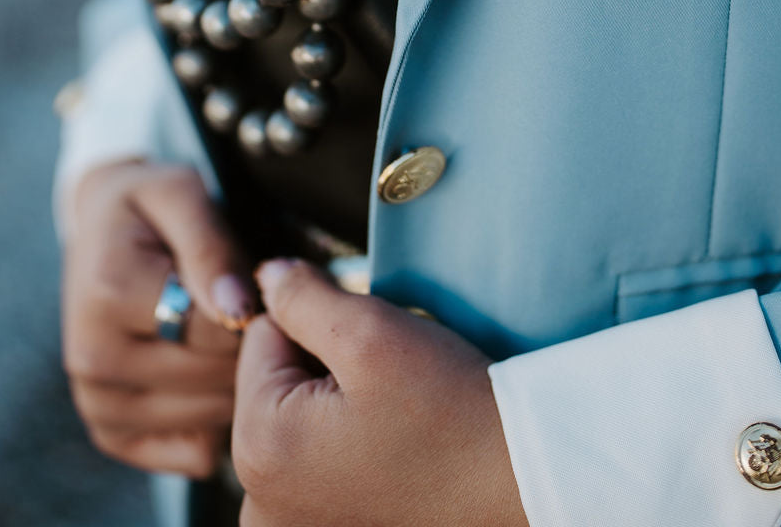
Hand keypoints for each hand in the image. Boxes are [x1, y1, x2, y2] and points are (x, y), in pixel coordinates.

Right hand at [62, 160, 254, 477]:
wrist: (101, 228)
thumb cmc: (150, 206)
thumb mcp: (181, 194)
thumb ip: (211, 248)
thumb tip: (237, 309)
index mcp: (110, 295)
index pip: (218, 332)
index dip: (253, 309)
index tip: (254, 283)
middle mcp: (93, 359)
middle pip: (215, 379)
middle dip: (247, 347)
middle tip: (246, 310)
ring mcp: (98, 403)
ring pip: (211, 420)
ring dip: (237, 384)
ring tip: (228, 338)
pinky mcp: (109, 432)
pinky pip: (192, 454)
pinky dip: (216, 422)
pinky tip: (211, 376)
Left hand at [231, 258, 528, 526]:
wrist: (520, 482)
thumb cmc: (450, 411)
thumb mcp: (371, 333)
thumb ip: (302, 297)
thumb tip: (266, 277)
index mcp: (260, 450)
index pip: (262, 338)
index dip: (317, 324)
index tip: (370, 350)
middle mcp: (262, 504)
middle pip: (277, 386)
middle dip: (325, 369)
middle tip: (387, 388)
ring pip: (300, 423)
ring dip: (338, 408)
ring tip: (394, 421)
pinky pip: (320, 465)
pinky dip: (351, 449)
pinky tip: (394, 455)